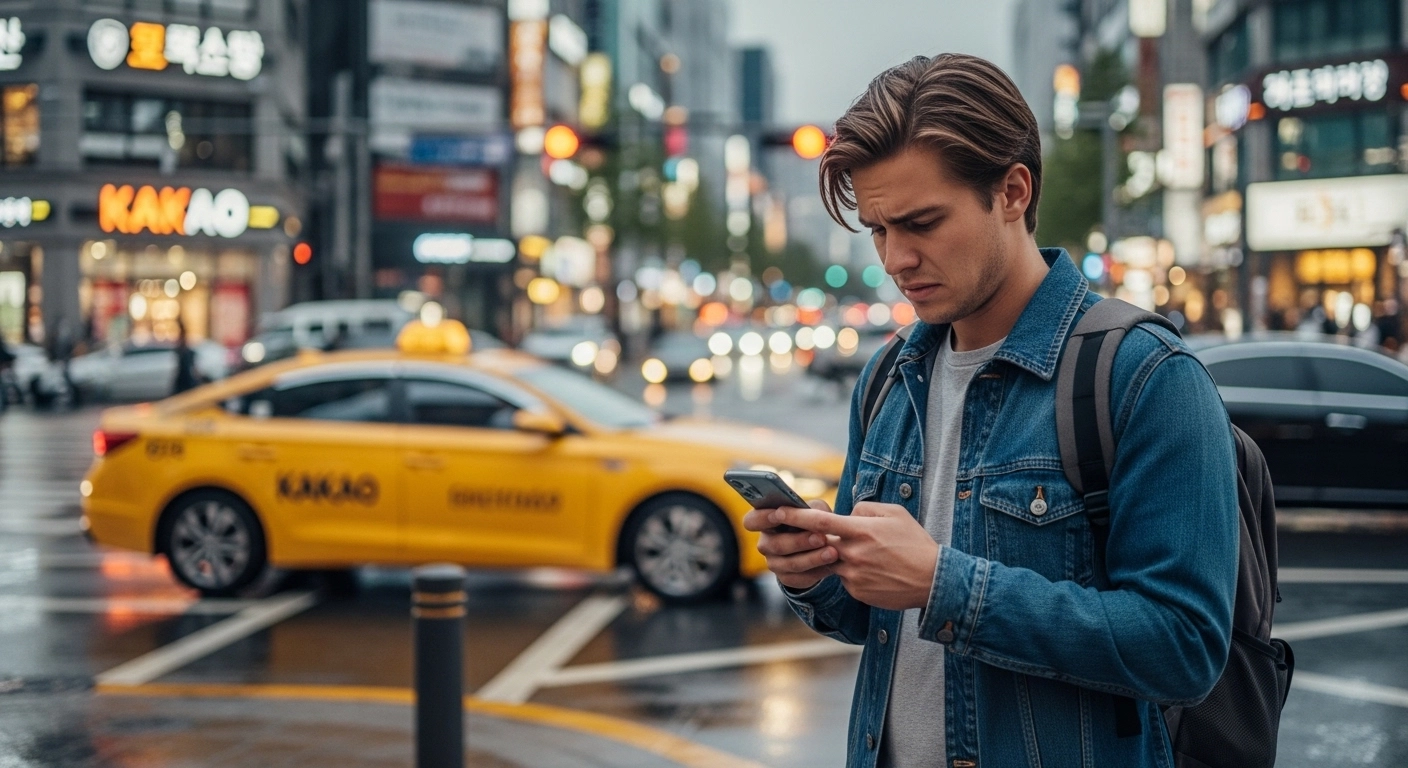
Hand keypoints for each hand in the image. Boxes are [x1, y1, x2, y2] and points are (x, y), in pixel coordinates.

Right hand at [744, 499, 838, 590]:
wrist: (820, 545)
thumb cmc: (812, 520)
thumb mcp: (813, 509)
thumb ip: (811, 508)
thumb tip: (813, 512)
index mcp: (765, 522)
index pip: (752, 521)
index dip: (762, 518)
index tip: (779, 514)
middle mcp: (765, 544)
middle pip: (775, 545)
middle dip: (800, 541)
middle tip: (821, 537)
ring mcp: (774, 563)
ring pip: (790, 564)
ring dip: (813, 558)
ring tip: (832, 552)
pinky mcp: (787, 578)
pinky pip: (800, 578)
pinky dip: (817, 572)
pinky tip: (831, 566)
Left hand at [767, 501, 938, 610]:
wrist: (934, 581)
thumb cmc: (915, 543)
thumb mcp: (895, 514)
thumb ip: (866, 509)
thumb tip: (848, 513)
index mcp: (861, 531)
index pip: (819, 522)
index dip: (795, 516)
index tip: (777, 511)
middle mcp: (853, 554)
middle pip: (820, 544)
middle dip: (812, 539)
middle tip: (810, 534)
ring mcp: (853, 576)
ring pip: (833, 562)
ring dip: (841, 557)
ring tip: (871, 555)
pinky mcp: (857, 592)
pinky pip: (846, 579)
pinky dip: (854, 573)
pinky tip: (877, 571)